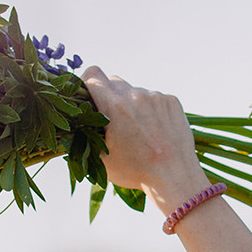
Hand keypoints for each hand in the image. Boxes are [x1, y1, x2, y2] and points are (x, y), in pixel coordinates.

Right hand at [82, 67, 199, 199]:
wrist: (174, 176)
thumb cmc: (136, 172)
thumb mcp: (101, 159)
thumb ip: (87, 137)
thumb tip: (77, 127)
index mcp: (114, 107)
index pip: (93, 74)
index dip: (87, 83)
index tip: (88, 96)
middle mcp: (135, 95)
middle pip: (113, 80)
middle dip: (109, 95)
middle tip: (112, 118)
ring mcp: (155, 96)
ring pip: (135, 91)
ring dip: (132, 104)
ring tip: (139, 130)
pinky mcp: (171, 101)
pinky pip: (154, 98)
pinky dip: (151, 110)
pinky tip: (155, 130)